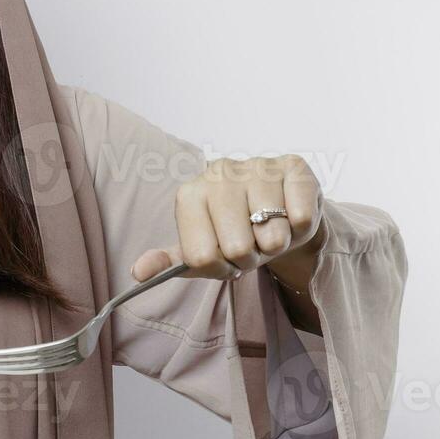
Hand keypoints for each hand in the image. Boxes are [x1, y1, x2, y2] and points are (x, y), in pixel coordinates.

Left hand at [131, 154, 325, 282]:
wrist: (280, 211)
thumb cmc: (237, 232)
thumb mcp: (200, 249)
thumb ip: (170, 262)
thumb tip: (139, 272)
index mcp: (190, 194)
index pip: (201, 257)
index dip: (219, 268)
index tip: (224, 258)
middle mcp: (219, 173)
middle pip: (237, 248)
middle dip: (249, 257)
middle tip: (252, 244)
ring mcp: (256, 166)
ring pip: (272, 234)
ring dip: (276, 243)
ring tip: (272, 229)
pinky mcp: (293, 167)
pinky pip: (301, 218)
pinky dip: (300, 229)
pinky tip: (290, 216)